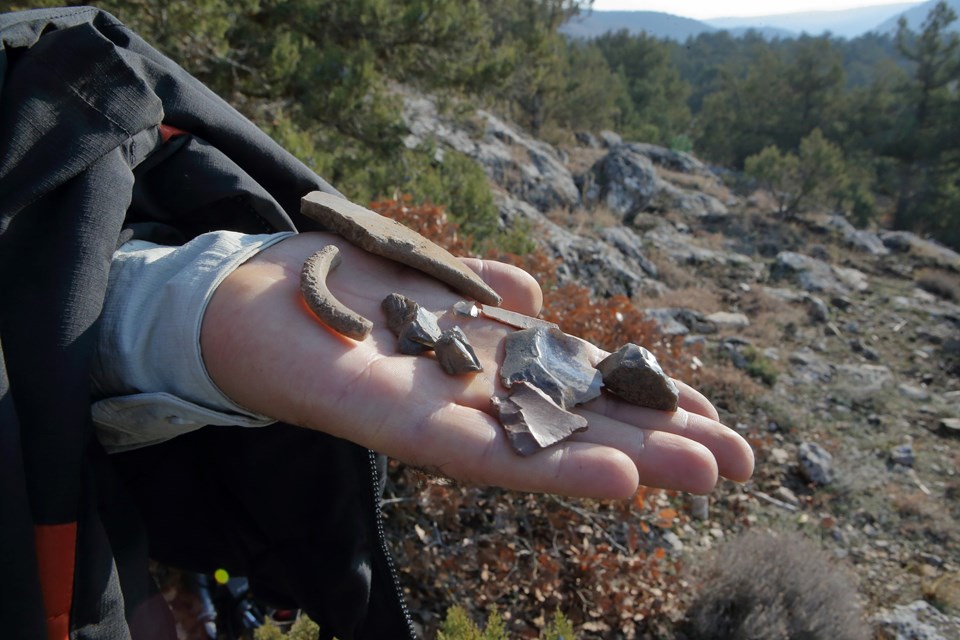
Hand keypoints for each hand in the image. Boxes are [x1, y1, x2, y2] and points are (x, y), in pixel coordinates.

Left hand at [200, 232, 753, 498]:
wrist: (242, 300)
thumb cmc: (335, 285)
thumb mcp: (426, 274)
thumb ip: (479, 290)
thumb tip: (531, 292)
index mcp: (485, 362)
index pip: (581, 385)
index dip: (645, 400)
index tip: (716, 416)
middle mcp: (472, 397)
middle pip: (577, 421)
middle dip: (657, 440)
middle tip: (742, 465)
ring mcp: (437, 414)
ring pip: (544, 446)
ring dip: (625, 459)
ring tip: (701, 474)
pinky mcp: (391, 423)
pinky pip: (479, 452)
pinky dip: (549, 466)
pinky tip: (617, 476)